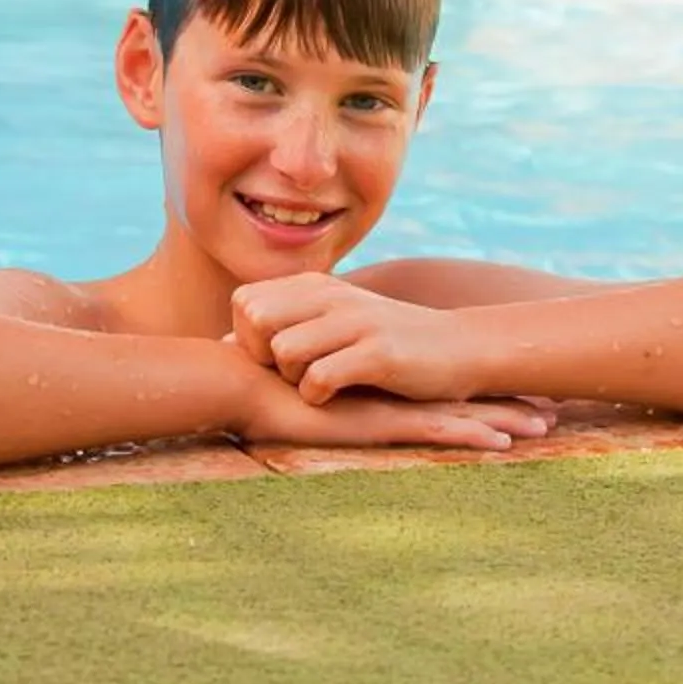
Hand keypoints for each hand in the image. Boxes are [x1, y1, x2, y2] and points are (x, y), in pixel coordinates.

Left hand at [228, 273, 479, 405]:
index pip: (244, 301)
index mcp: (317, 286)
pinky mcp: (379, 354)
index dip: (246, 336)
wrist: (460, 347)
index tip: (273, 358)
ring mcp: (357, 322)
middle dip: (260, 356)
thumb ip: (283, 324)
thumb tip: (222, 342)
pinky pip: (320, 377)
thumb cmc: (386, 341)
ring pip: (284, 350)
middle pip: (256, 320)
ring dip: (290, 379)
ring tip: (315, 386)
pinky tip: (334, 397)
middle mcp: (332, 296)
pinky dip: (317, 395)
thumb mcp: (332, 320)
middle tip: (287, 376)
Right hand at [235, 366, 552, 451]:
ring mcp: (391, 406)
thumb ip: (325, 397)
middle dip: (512, 403)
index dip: (484, 392)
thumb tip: (319, 401)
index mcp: (388, 392)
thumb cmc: (268, 392)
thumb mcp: (311, 399)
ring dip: (507, 419)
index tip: (522, 395)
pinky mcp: (379, 421)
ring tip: (548, 424)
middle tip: (556, 409)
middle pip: (468, 397)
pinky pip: (435, 430)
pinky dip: (471, 435)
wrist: (247, 383)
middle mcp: (397, 395)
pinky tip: (502, 442)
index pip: (445, 390)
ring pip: (463, 412)